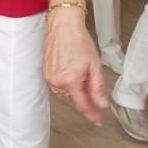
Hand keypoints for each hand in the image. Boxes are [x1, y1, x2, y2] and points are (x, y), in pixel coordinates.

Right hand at [42, 9, 108, 124]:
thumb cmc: (79, 40)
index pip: (82, 105)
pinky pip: (59, 83)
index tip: (99, 121)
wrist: (63, 25)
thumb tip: (102, 104)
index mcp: (71, 80)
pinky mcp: (45, 73)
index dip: (92, 115)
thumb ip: (98, 87)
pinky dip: (67, 78)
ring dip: (75, 84)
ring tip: (78, 64)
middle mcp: (57, 81)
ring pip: (67, 90)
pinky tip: (70, 64)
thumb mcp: (95, 64)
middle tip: (88, 73)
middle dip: (84, 90)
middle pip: (75, 96)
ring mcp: (49, 77)